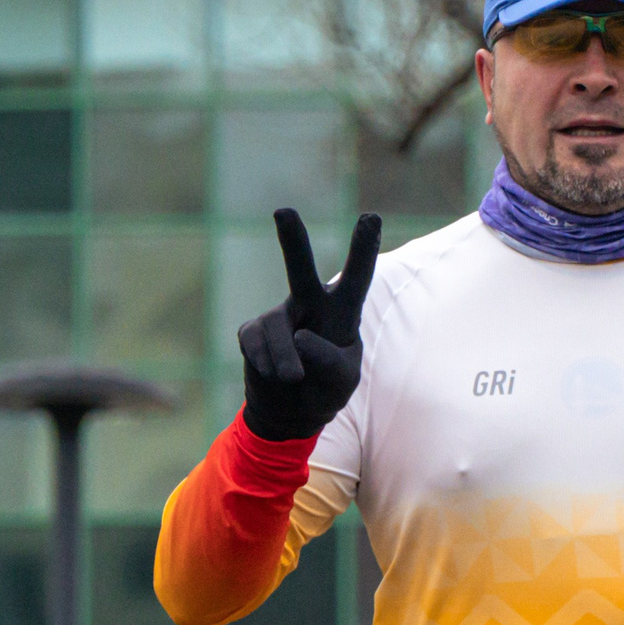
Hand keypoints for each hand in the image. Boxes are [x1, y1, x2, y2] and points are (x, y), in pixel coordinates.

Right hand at [238, 210, 379, 441]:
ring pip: (279, 334)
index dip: (363, 248)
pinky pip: (257, 346)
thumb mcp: (342, 380)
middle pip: (301, 270)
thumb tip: (299, 336)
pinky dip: (267, 367)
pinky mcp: (253, 330)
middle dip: (293, 241)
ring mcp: (279, 315)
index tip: (371, 218)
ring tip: (294, 380)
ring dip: (287, 365)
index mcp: (342, 311)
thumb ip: (329, 360)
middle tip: (283, 212)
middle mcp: (309, 304)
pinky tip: (272, 375)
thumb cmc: (326, 389)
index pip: (357, 277)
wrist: (290, 412)